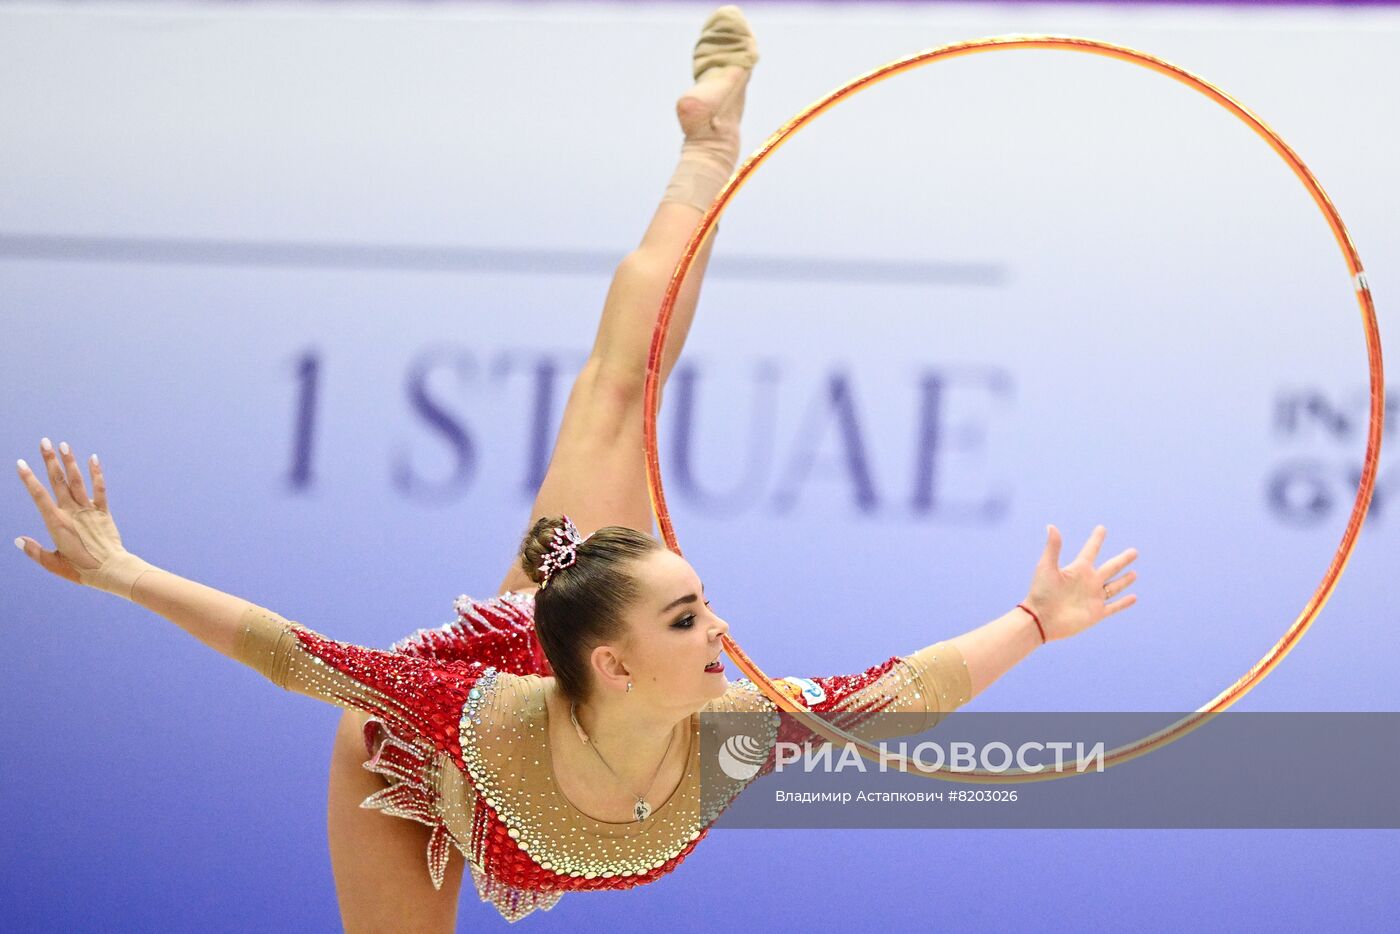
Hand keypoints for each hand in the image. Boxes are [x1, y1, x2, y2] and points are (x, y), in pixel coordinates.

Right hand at [14, 438, 138, 590]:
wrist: (111, 570)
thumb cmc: (80, 569)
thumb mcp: (53, 563)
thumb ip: (34, 551)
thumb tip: (18, 540)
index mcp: (56, 522)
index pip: (38, 495)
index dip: (28, 478)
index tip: (20, 463)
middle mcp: (71, 512)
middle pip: (57, 481)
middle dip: (49, 460)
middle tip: (44, 442)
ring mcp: (88, 510)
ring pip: (76, 481)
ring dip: (70, 462)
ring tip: (64, 445)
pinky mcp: (103, 512)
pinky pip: (99, 489)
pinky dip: (96, 474)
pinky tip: (93, 459)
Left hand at [1023, 524, 1137, 641]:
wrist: (1040, 619)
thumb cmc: (1041, 592)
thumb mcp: (1046, 567)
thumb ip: (1053, 547)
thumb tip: (1051, 526)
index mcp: (1078, 569)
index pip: (1091, 550)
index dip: (1096, 540)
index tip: (1102, 528)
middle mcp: (1088, 582)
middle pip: (1111, 567)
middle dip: (1122, 560)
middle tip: (1134, 551)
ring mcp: (1093, 598)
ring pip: (1114, 587)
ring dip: (1124, 581)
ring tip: (1134, 574)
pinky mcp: (1096, 613)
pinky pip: (1114, 607)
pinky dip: (1124, 603)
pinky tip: (1134, 597)